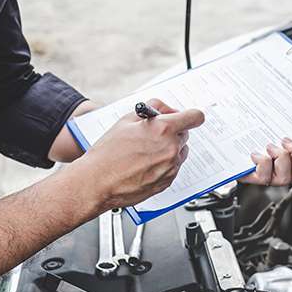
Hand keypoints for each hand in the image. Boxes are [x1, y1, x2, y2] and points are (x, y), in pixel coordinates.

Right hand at [77, 99, 204, 209]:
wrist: (96, 182)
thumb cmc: (107, 153)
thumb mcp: (127, 119)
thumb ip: (153, 109)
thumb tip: (166, 109)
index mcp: (163, 129)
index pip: (195, 117)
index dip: (190, 116)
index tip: (187, 117)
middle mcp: (171, 148)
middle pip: (185, 134)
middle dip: (172, 131)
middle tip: (154, 134)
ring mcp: (171, 167)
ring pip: (180, 151)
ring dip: (169, 148)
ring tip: (146, 152)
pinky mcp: (168, 181)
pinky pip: (173, 167)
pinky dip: (163, 164)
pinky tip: (144, 165)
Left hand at [237, 127, 291, 185]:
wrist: (234, 152)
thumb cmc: (255, 142)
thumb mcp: (272, 133)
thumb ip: (285, 129)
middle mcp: (284, 173)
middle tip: (284, 140)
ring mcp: (271, 179)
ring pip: (284, 177)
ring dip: (279, 158)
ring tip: (270, 146)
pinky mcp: (257, 179)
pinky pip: (264, 176)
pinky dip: (261, 162)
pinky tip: (256, 154)